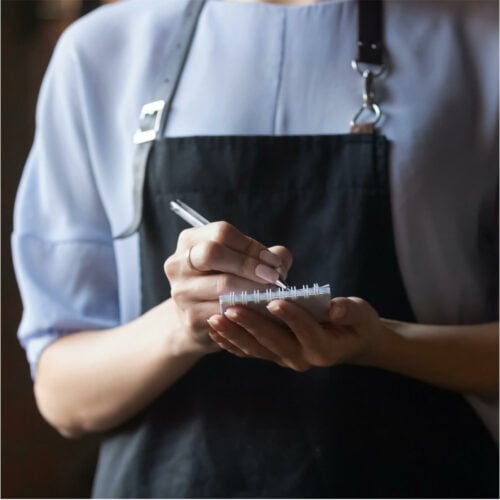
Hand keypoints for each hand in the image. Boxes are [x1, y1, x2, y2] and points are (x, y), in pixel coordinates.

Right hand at [164, 221, 291, 349]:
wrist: (198, 320)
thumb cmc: (224, 282)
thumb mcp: (239, 261)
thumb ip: (263, 255)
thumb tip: (280, 260)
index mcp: (190, 240)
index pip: (222, 233)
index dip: (251, 246)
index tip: (273, 261)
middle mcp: (178, 263)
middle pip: (213, 253)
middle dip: (249, 264)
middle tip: (273, 277)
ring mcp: (181, 291)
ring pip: (222, 285)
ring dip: (253, 288)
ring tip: (272, 293)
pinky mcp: (190, 317)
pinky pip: (225, 310)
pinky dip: (247, 310)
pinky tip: (260, 310)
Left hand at [206, 297, 388, 370]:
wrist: (349, 342)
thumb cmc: (356, 324)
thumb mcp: (361, 316)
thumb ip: (350, 312)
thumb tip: (335, 307)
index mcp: (324, 348)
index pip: (306, 332)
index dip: (291, 317)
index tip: (274, 301)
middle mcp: (302, 358)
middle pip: (273, 342)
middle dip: (251, 325)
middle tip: (231, 308)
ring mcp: (284, 358)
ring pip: (256, 348)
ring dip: (234, 334)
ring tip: (215, 318)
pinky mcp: (273, 355)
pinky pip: (249, 351)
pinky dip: (230, 342)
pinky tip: (215, 329)